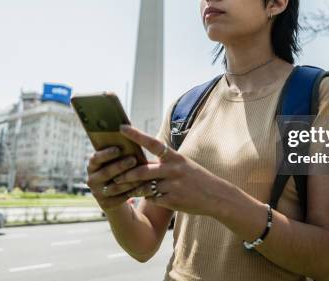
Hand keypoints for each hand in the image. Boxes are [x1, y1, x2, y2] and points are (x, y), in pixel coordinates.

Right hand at [86, 147, 145, 212]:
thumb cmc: (118, 170)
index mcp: (92, 166)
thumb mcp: (114, 161)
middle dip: (120, 166)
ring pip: (115, 186)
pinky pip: (121, 197)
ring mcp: (98, 193)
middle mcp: (92, 180)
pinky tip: (143, 185)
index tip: (118, 148)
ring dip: (129, 180)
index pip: (95, 159)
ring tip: (142, 173)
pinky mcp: (107, 204)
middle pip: (106, 172)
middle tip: (133, 159)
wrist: (114, 193)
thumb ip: (119, 153)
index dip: (106, 154)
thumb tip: (132, 140)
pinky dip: (133, 191)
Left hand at [113, 124, 228, 216]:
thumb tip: (141, 161)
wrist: (216, 196)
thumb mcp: (183, 164)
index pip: (153, 143)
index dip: (136, 135)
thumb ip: (164, 161)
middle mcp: (173, 170)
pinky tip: (143, 197)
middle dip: (125, 174)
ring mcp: (172, 186)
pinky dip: (146, 197)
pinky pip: (151, 199)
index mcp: (175, 157)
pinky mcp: (172, 201)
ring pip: (144, 187)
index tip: (121, 128)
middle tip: (112, 175)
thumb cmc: (196, 178)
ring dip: (130, 188)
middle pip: (142, 171)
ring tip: (117, 188)